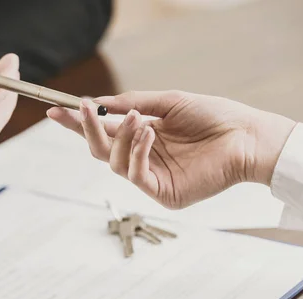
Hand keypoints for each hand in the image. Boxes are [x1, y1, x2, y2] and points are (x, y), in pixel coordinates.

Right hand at [47, 91, 295, 208]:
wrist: (246, 136)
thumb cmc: (213, 116)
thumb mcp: (168, 102)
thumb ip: (133, 103)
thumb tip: (99, 103)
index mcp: (143, 135)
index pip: (104, 131)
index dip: (79, 122)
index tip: (55, 109)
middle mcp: (143, 157)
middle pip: (100, 150)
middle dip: (86, 130)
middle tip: (79, 109)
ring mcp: (152, 177)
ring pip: (113, 162)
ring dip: (119, 137)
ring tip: (137, 118)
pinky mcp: (163, 193)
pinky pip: (135, 174)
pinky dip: (136, 151)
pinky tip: (148, 133)